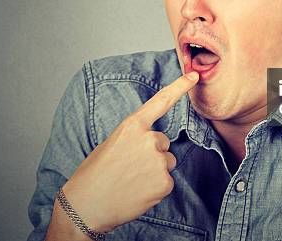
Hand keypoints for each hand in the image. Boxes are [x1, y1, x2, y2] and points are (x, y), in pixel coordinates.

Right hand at [60, 71, 198, 232]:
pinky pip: (166, 181)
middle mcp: (149, 139)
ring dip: (153, 171)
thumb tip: (154, 146)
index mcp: (132, 125)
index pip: (161, 101)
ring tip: (130, 180)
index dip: (180, 86)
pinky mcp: (164, 182)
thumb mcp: (112, 144)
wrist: (86, 205)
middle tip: (128, 167)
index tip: (194, 75)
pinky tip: (137, 192)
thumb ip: (135, 138)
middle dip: (151, 154)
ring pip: (166, 162)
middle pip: (163, 143)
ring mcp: (158, 161)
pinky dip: (155, 188)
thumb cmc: (94, 174)